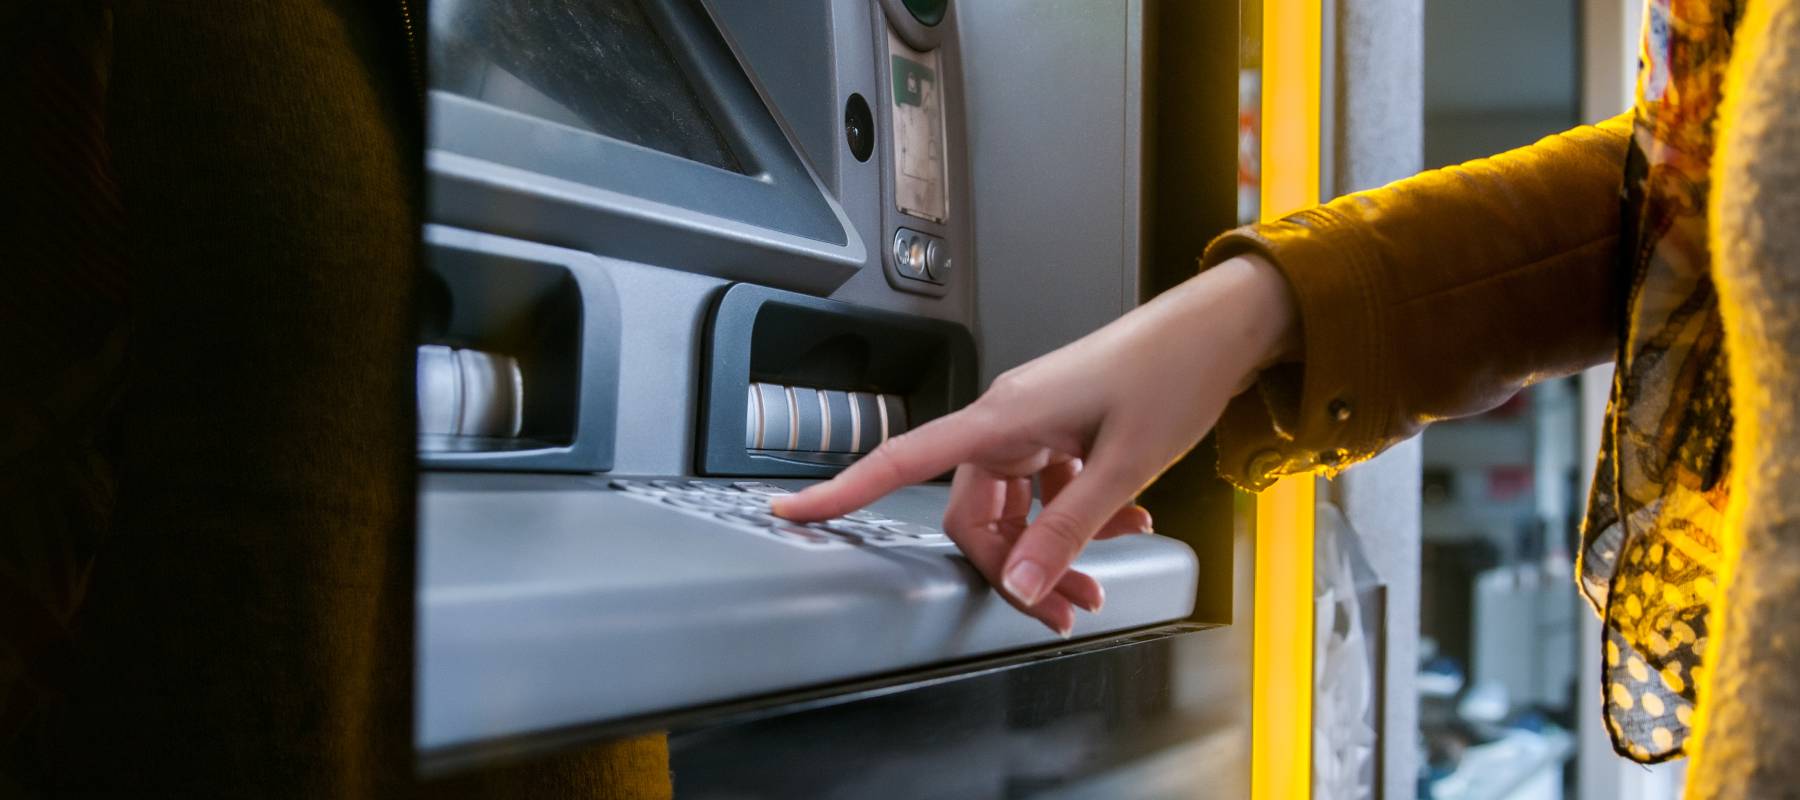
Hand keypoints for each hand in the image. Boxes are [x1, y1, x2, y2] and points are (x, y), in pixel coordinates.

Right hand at [772, 255, 1298, 634]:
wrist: (1220, 330)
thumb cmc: (1172, 375)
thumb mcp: (1124, 467)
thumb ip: (1067, 528)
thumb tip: (1020, 583)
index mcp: (1005, 418)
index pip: (904, 458)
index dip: (842, 489)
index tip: (793, 514)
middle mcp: (1009, 419)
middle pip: (975, 513)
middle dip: (1015, 567)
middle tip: (1065, 608)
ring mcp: (1036, 423)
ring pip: (1015, 507)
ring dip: (1052, 548)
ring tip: (1101, 581)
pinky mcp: (1063, 427)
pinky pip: (1047, 487)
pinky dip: (1077, 516)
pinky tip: (1124, 525)